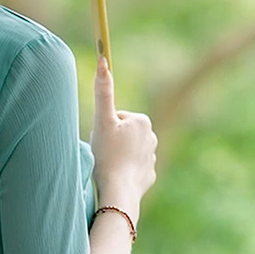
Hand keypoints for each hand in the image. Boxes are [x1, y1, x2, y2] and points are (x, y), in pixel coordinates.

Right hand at [90, 57, 156, 210]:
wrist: (120, 192)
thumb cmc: (109, 155)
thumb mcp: (102, 121)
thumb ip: (103, 91)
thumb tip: (103, 61)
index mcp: (142, 121)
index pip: (116, 118)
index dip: (105, 128)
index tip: (103, 141)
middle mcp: (152, 136)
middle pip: (122, 134)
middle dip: (112, 142)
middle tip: (104, 153)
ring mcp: (152, 157)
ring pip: (126, 151)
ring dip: (117, 156)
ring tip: (110, 166)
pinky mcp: (149, 175)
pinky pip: (132, 168)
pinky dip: (124, 171)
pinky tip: (118, 177)